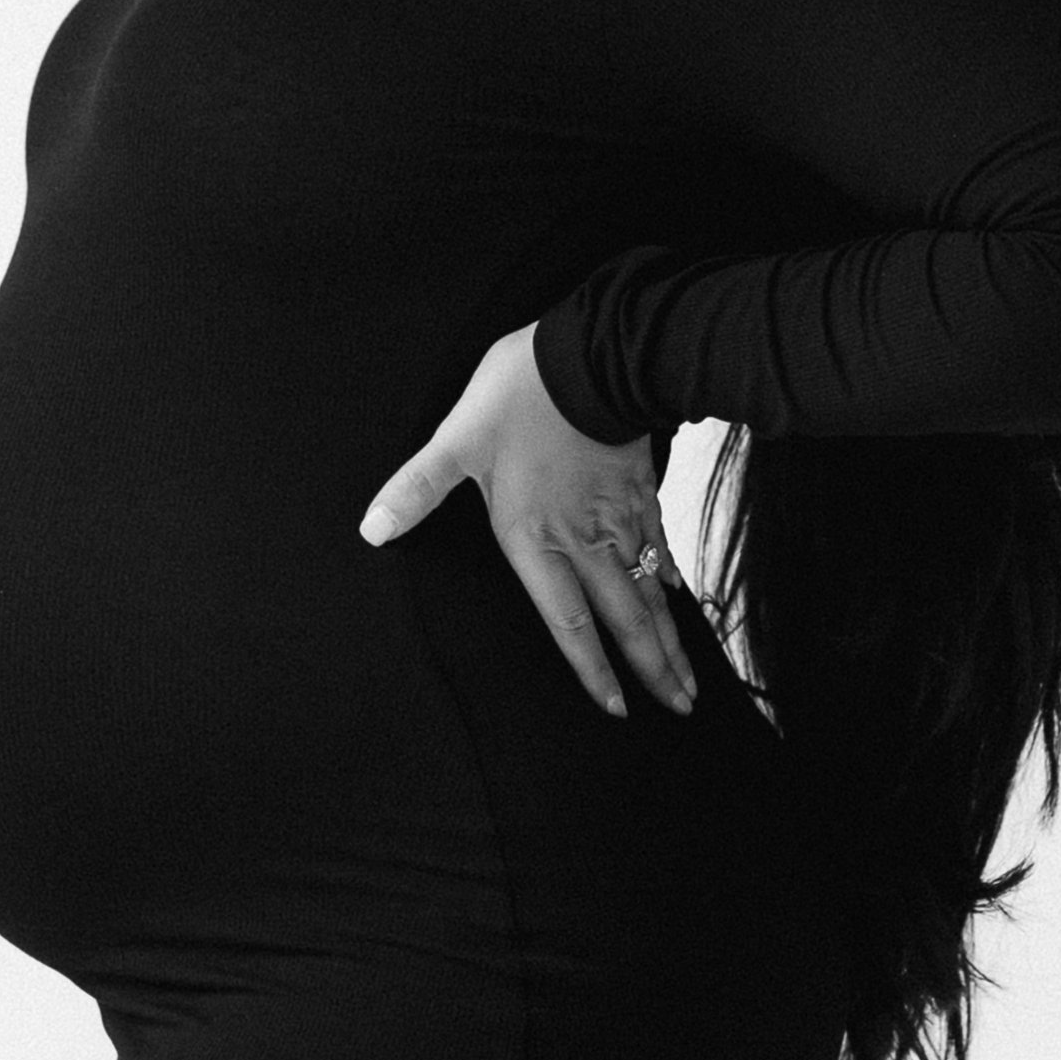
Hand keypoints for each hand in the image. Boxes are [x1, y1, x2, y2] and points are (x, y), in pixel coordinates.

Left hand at [359, 325, 699, 721]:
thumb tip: (373, 528)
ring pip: (650, 591)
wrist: (589, 352)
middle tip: (681, 707)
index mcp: (536, 538)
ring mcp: (619, 515)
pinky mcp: (640, 486)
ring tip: (688, 677)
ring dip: (669, 636)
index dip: (592, 668)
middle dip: (652, 668)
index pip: (569, 621)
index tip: (616, 707)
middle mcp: (585, 539)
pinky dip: (670, 577)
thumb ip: (418, 488)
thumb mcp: (457, 441)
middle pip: (624, 617)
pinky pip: (661, 544)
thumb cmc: (519, 397)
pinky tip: (678, 596)